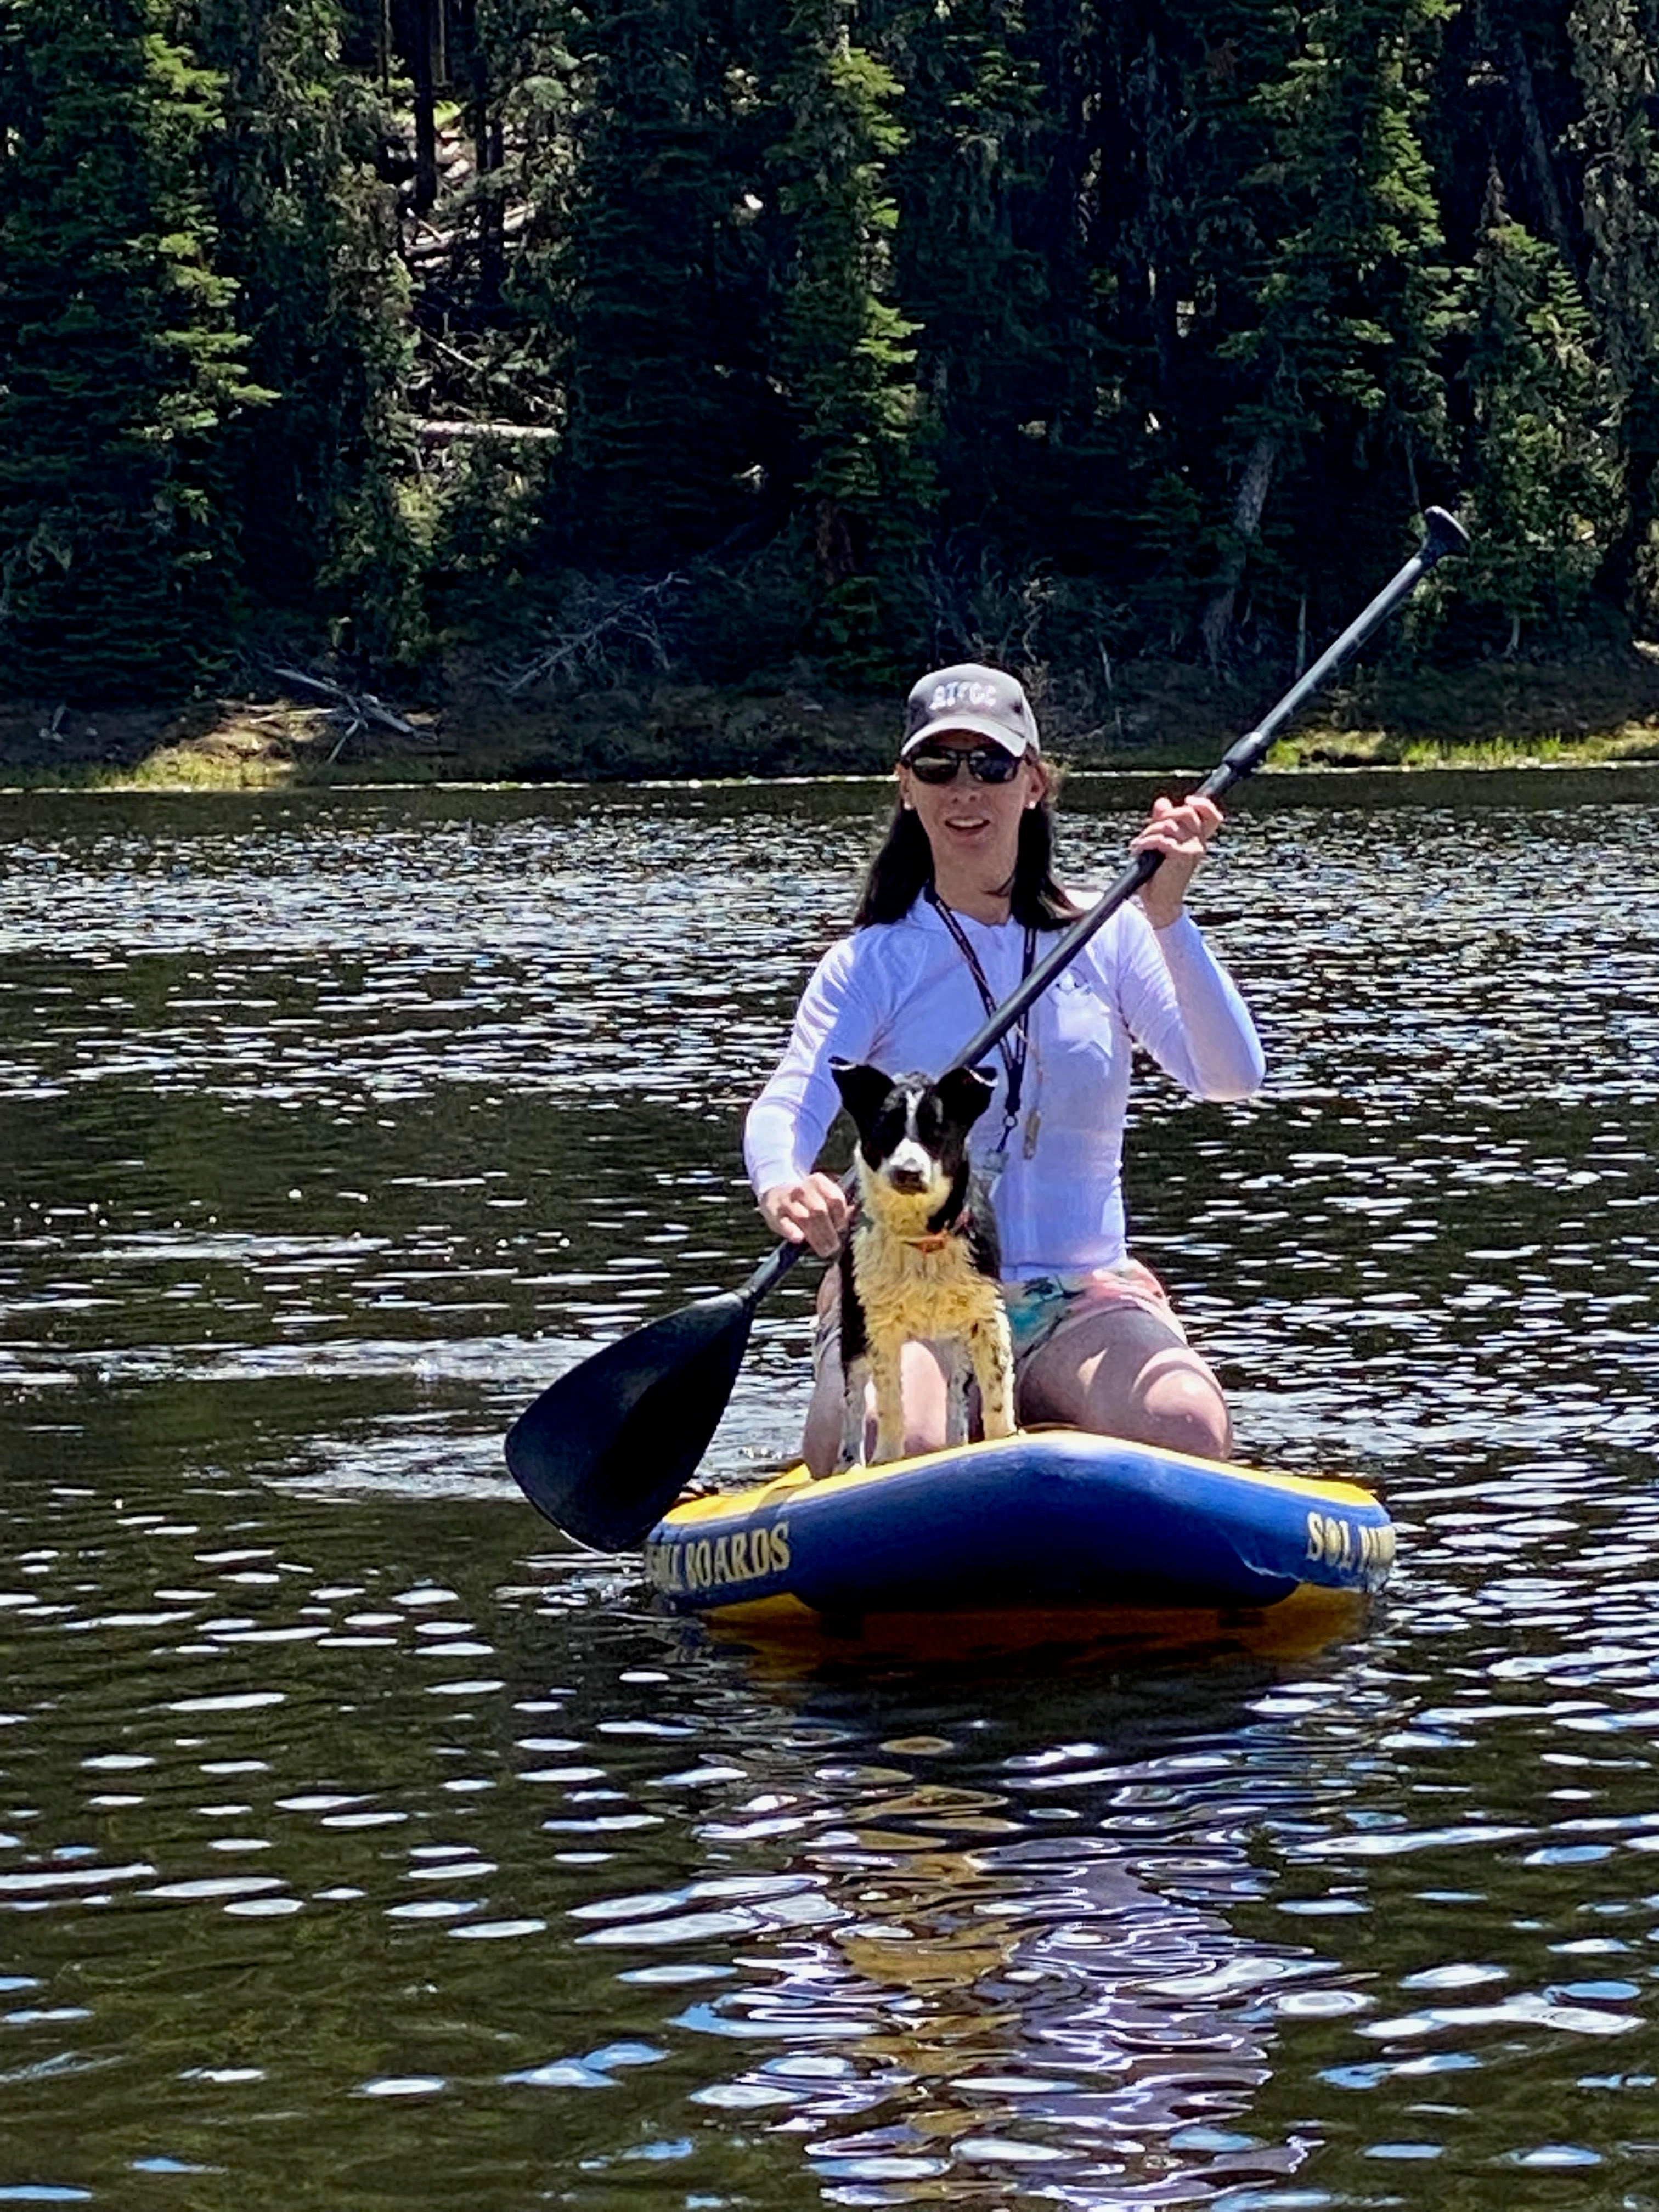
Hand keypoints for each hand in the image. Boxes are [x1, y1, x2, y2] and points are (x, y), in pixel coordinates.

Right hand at [759, 1173, 849, 1257]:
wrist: (775, 1191)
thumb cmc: (804, 1199)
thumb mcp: (820, 1195)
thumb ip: (836, 1206)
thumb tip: (853, 1213)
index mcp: (817, 1181)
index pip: (835, 1198)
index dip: (840, 1216)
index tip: (840, 1228)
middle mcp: (801, 1189)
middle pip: (820, 1210)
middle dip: (829, 1232)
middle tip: (833, 1247)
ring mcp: (786, 1200)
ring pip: (804, 1218)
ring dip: (816, 1237)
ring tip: (823, 1250)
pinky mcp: (773, 1212)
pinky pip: (784, 1223)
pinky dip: (792, 1231)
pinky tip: (799, 1239)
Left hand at [1131, 791, 1221, 929]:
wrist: (1159, 901)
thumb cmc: (1159, 874)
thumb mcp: (1160, 842)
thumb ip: (1163, 821)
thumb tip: (1162, 802)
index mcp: (1197, 840)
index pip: (1212, 816)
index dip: (1203, 804)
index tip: (1188, 800)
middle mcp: (1199, 843)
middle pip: (1187, 812)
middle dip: (1163, 817)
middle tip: (1149, 830)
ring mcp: (1193, 849)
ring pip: (1169, 825)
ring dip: (1149, 832)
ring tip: (1140, 844)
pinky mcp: (1182, 856)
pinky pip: (1161, 839)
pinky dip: (1145, 843)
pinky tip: (1138, 850)